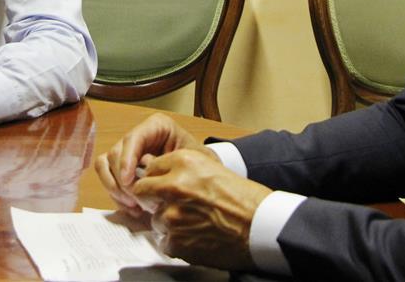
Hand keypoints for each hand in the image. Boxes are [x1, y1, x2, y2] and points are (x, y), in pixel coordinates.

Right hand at [95, 113, 215, 215]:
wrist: (203, 177)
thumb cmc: (201, 165)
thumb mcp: (197, 160)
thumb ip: (176, 164)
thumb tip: (151, 178)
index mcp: (157, 126)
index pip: (133, 138)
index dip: (126, 160)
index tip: (128, 181)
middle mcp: (139, 136)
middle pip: (116, 153)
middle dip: (121, 179)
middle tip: (135, 200)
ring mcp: (128, 152)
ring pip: (105, 165)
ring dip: (114, 187)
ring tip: (133, 205)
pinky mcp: (122, 168)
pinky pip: (107, 177)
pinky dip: (115, 194)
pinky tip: (132, 207)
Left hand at [135, 148, 270, 270]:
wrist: (260, 226)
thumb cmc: (244, 199)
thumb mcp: (212, 168)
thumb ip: (182, 170)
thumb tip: (158, 175)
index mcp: (184, 162)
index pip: (151, 168)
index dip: (156, 179)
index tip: (160, 186)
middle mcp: (174, 185)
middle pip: (143, 192)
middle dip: (153, 199)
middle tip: (172, 205)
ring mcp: (172, 214)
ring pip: (155, 219)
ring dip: (168, 222)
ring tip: (194, 224)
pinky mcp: (176, 240)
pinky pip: (164, 241)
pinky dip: (177, 242)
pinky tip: (196, 237)